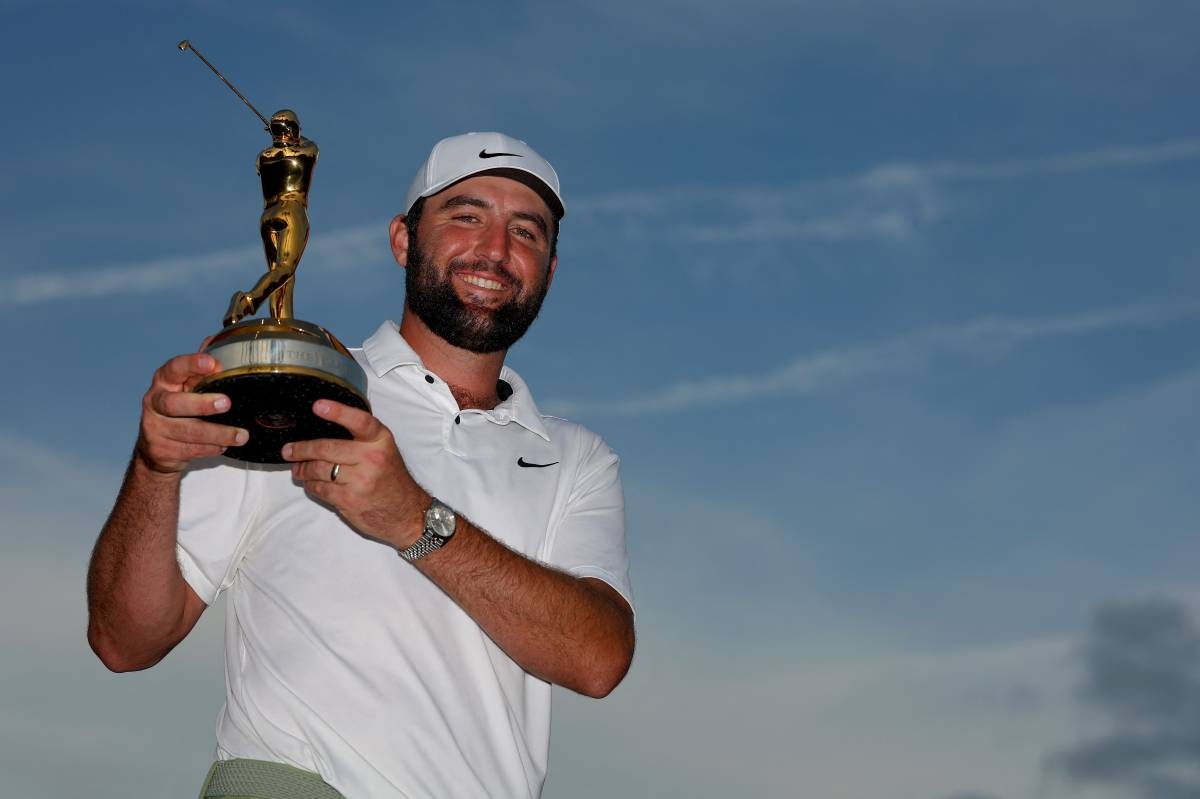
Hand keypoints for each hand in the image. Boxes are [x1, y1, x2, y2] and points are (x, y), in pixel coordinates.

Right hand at [136, 353, 248, 474]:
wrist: (156, 448)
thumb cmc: (177, 410)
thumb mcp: (186, 386)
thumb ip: (200, 367)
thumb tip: (216, 339)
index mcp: (164, 382)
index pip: (174, 369)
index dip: (192, 364)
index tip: (212, 364)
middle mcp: (155, 402)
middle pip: (174, 404)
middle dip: (202, 404)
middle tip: (226, 402)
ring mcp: (155, 428)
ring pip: (187, 431)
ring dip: (217, 433)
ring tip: (241, 435)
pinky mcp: (161, 450)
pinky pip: (190, 450)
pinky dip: (210, 448)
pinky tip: (224, 446)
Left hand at [283, 400, 428, 547]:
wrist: (406, 512)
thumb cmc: (391, 479)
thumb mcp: (384, 451)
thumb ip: (361, 438)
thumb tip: (322, 429)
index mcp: (381, 440)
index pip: (359, 422)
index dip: (338, 412)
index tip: (318, 405)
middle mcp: (372, 458)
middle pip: (327, 448)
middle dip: (302, 449)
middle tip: (288, 450)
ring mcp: (360, 480)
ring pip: (319, 469)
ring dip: (303, 469)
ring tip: (298, 468)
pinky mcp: (349, 499)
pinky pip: (320, 488)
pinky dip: (311, 485)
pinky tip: (311, 483)